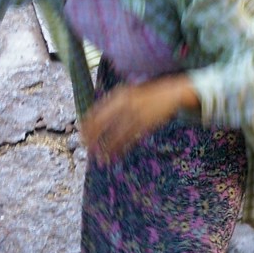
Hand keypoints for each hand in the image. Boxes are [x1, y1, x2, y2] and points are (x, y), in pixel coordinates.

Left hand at [81, 77, 197, 159]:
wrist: (171, 93)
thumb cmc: (147, 96)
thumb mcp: (128, 94)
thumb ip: (114, 103)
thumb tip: (96, 117)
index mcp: (118, 95)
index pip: (95, 112)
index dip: (86, 126)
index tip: (82, 137)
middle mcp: (124, 104)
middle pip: (101, 124)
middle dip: (92, 138)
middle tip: (86, 149)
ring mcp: (135, 114)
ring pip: (114, 135)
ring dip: (105, 148)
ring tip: (99, 159)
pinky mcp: (145, 124)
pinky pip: (128, 139)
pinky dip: (119, 148)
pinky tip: (114, 155)